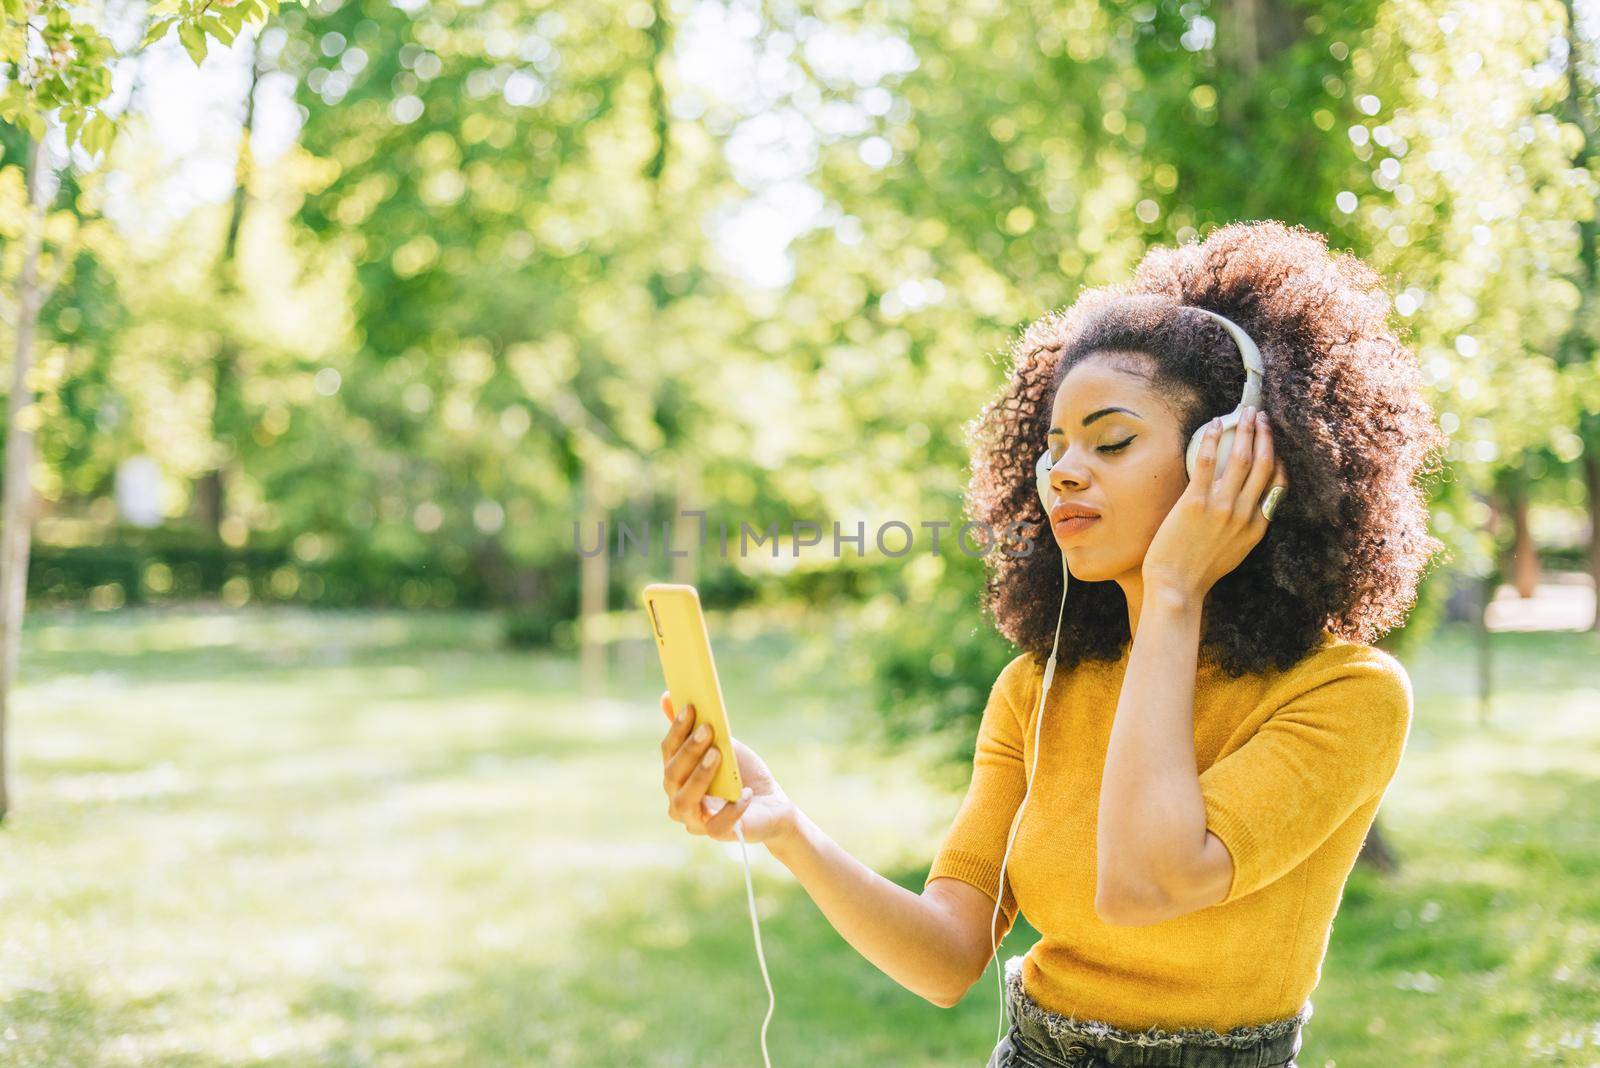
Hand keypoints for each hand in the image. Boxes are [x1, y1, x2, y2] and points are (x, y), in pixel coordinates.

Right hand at [658, 690, 794, 845]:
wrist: (772, 803)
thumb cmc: (742, 773)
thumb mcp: (722, 745)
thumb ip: (697, 727)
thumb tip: (667, 697)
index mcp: (677, 777)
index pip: (668, 752)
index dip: (677, 730)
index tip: (690, 707)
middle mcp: (679, 800)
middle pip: (671, 776)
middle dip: (688, 750)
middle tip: (707, 729)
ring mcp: (697, 820)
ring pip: (684, 801)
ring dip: (699, 776)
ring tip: (717, 755)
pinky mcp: (719, 833)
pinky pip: (717, 825)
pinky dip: (731, 808)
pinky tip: (744, 793)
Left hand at [1142, 405, 1288, 602]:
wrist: (1176, 587)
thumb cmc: (1200, 571)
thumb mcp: (1236, 552)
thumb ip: (1245, 528)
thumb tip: (1245, 507)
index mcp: (1257, 526)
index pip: (1277, 484)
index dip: (1278, 457)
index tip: (1273, 442)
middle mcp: (1244, 513)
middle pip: (1263, 463)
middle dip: (1264, 434)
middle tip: (1261, 416)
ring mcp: (1221, 507)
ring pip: (1240, 458)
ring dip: (1244, 430)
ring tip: (1244, 413)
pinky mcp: (1195, 502)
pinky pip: (1206, 462)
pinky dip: (1212, 439)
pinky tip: (1214, 425)